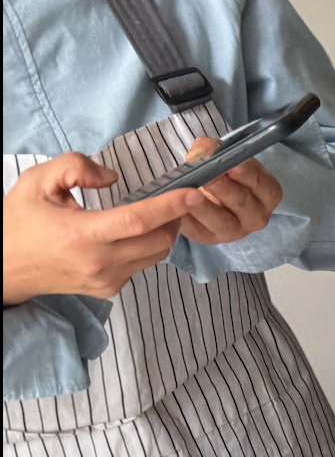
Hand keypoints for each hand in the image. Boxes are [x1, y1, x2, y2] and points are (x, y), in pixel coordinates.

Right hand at [2, 152, 200, 303]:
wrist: (3, 266)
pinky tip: (135, 233)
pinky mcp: (109, 289)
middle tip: (176, 198)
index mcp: (81, 236)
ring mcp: (107, 280)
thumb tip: (112, 176)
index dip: (170, 206)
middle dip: (175, 218)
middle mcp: (99, 263)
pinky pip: (142, 266)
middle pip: (158, 240)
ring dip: (165, 233)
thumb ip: (75, 167)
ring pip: (156, 256)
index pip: (139, 220)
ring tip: (159, 213)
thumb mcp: (37, 181)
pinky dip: (147, 247)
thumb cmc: (19, 221)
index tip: (193, 193)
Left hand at [175, 136, 282, 245]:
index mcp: (268, 193)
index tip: (225, 160)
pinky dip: (188, 219)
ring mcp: (237, 231)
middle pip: (242, 201)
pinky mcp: (212, 239)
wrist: (206, 201)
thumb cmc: (221, 176)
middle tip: (207, 177)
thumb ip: (211, 149)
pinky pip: (200, 230)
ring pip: (223, 221)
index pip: (259, 181)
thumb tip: (199, 153)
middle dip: (223, 188)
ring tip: (190, 195)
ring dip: (205, 207)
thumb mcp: (221, 158)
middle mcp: (258, 216)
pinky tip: (177, 209)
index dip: (242, 170)